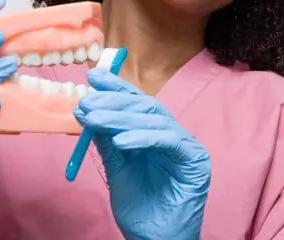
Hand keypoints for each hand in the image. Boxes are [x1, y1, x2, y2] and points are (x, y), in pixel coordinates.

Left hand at [74, 68, 210, 239]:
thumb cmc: (141, 209)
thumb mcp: (117, 169)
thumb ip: (108, 141)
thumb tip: (88, 110)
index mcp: (156, 135)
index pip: (137, 104)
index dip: (117, 87)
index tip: (93, 75)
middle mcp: (173, 135)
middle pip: (146, 106)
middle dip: (115, 99)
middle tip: (88, 100)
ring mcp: (186, 146)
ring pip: (155, 119)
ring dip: (122, 117)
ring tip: (94, 118)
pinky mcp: (195, 159)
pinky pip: (169, 140)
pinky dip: (144, 137)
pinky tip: (122, 141)